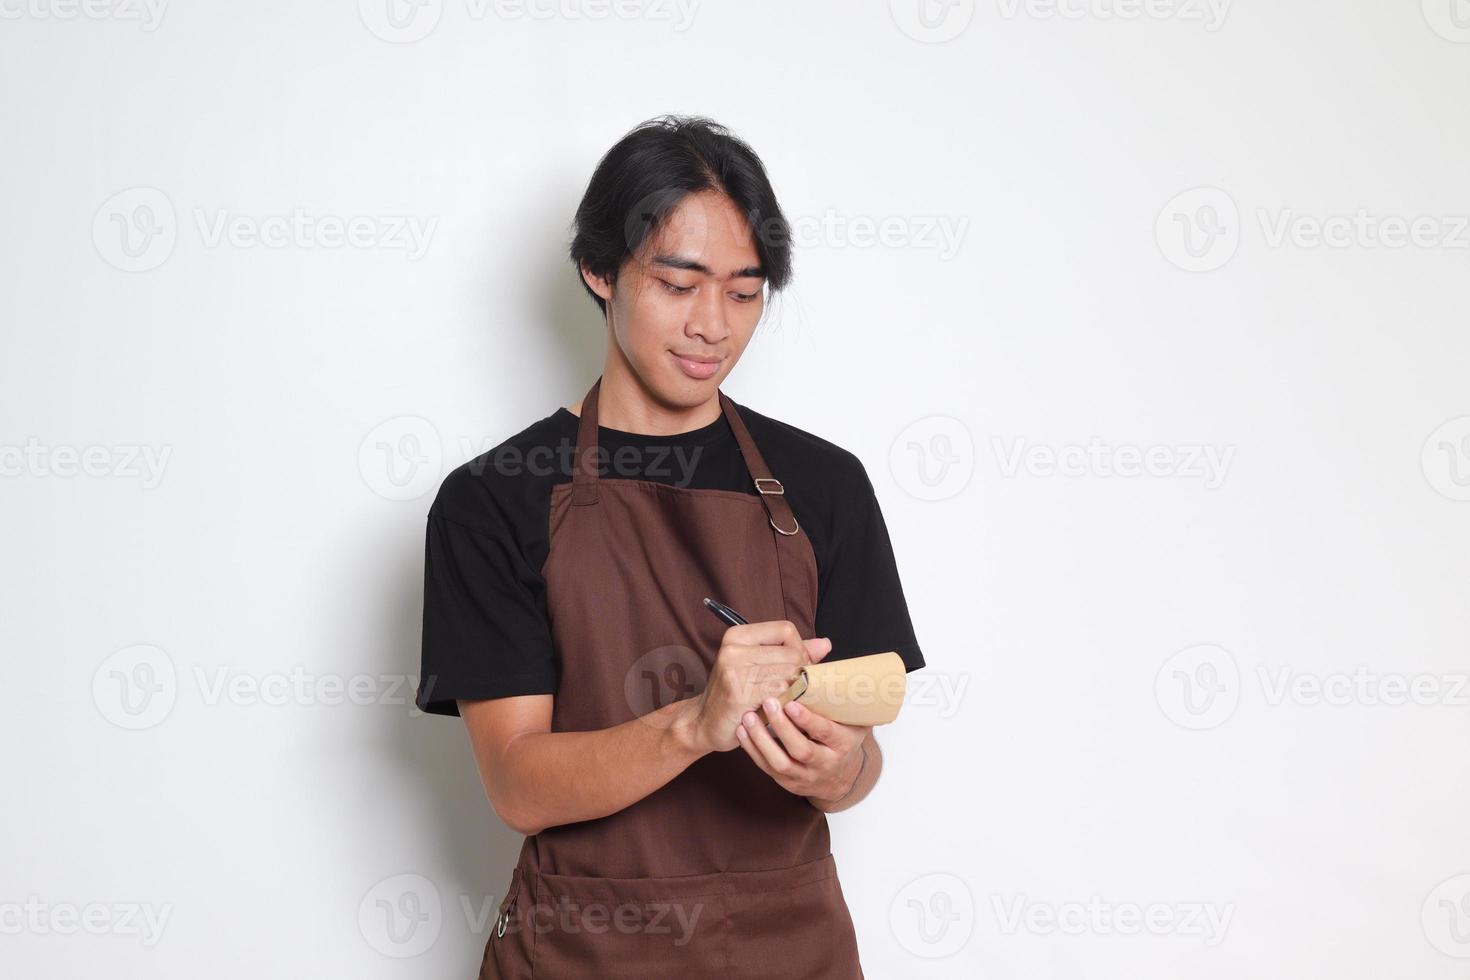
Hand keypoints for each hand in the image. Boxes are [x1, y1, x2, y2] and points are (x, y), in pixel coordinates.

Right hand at [681, 621, 830, 753]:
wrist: (705, 723)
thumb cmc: (736, 694)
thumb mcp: (759, 666)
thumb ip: (791, 653)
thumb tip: (826, 644)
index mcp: (738, 635)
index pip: (785, 629)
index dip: (799, 649)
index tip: (797, 667)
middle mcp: (733, 649)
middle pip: (791, 654)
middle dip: (800, 674)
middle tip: (794, 689)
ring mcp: (733, 671)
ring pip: (788, 675)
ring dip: (794, 691)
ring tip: (785, 700)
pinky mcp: (738, 694)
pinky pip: (779, 694)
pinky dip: (785, 703)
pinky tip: (777, 709)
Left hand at [735, 695, 871, 804]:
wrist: (840, 777)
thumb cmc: (843, 737)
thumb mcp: (851, 719)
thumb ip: (841, 696)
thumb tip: (827, 652)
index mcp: (843, 744)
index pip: (825, 732)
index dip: (807, 719)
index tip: (791, 703)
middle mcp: (825, 763)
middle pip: (801, 750)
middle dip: (782, 727)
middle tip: (768, 703)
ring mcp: (804, 775)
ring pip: (780, 763)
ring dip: (761, 740)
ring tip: (748, 717)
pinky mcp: (786, 781)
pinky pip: (766, 767)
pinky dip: (752, 749)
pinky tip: (742, 731)